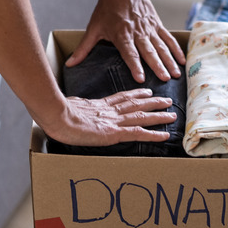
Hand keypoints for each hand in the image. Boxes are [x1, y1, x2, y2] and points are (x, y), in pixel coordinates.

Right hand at [43, 88, 176, 145]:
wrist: (56, 115)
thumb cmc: (56, 112)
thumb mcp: (67, 107)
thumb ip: (74, 108)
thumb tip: (68, 109)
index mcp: (98, 105)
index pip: (121, 98)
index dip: (135, 94)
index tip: (145, 91)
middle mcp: (109, 111)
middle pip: (136, 105)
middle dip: (153, 102)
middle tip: (167, 100)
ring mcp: (113, 122)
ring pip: (142, 117)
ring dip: (159, 116)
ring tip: (172, 114)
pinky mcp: (114, 133)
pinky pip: (138, 133)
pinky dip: (153, 134)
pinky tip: (165, 135)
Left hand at [65, 0, 185, 82]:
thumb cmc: (107, 7)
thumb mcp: (93, 27)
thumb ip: (84, 48)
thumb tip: (70, 64)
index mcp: (121, 34)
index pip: (129, 53)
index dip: (135, 65)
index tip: (141, 78)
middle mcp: (137, 32)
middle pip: (149, 51)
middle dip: (157, 66)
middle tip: (165, 79)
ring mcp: (149, 28)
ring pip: (161, 46)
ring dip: (169, 61)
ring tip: (175, 74)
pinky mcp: (157, 24)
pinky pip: (168, 38)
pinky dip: (176, 49)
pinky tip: (182, 61)